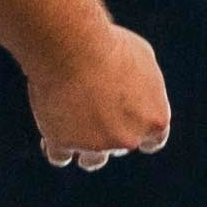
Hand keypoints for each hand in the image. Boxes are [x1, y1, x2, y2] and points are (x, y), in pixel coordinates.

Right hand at [24, 22, 173, 167]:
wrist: (73, 48)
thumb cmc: (109, 45)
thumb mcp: (142, 58)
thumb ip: (143, 84)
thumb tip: (136, 88)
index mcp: (154, 119)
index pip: (153, 141)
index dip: (139, 131)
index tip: (126, 123)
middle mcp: (129, 138)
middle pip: (120, 146)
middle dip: (108, 132)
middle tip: (92, 105)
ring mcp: (96, 145)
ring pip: (92, 161)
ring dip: (84, 147)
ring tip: (72, 126)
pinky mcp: (63, 144)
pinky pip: (59, 156)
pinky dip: (55, 146)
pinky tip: (51, 132)